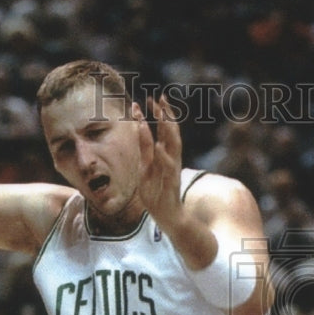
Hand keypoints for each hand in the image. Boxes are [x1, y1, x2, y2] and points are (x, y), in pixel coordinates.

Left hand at [137, 95, 182, 232]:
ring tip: (162, 114)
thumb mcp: (145, 169)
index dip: (155, 115)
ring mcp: (172, 170)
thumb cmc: (157, 194)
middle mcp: (171, 159)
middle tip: (158, 98)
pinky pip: (169, 167)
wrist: (168, 216)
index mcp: (165, 155)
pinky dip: (164, 156)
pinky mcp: (171, 182)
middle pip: (170, 132)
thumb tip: (140, 128)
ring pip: (174, 145)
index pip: (162, 130)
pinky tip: (160, 146)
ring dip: (168, 129)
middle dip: (165, 115)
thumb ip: (144, 150)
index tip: (145, 100)